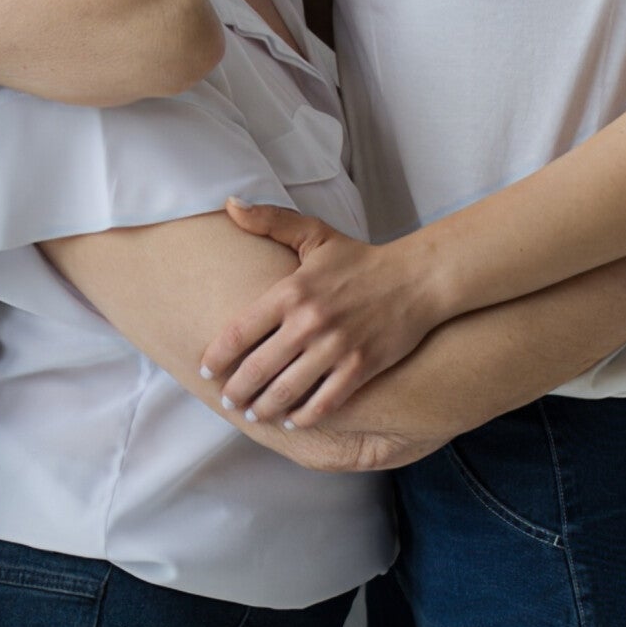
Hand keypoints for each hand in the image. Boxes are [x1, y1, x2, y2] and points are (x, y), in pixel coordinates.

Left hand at [203, 201, 445, 424]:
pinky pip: (323, 403)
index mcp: (292, 290)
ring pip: (286, 391)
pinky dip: (303, 417)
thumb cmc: (361, 259)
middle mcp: (310, 322)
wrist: (418, 278)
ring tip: (253, 415)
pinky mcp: (361, 368)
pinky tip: (291, 421)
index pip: (240, 331)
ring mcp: (336, 347)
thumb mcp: (315, 233)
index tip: (207, 370)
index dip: (218, 356)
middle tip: (227, 401)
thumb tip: (229, 205)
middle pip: (257, 368)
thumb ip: (270, 220)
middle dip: (236, 391)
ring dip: (263, 409)